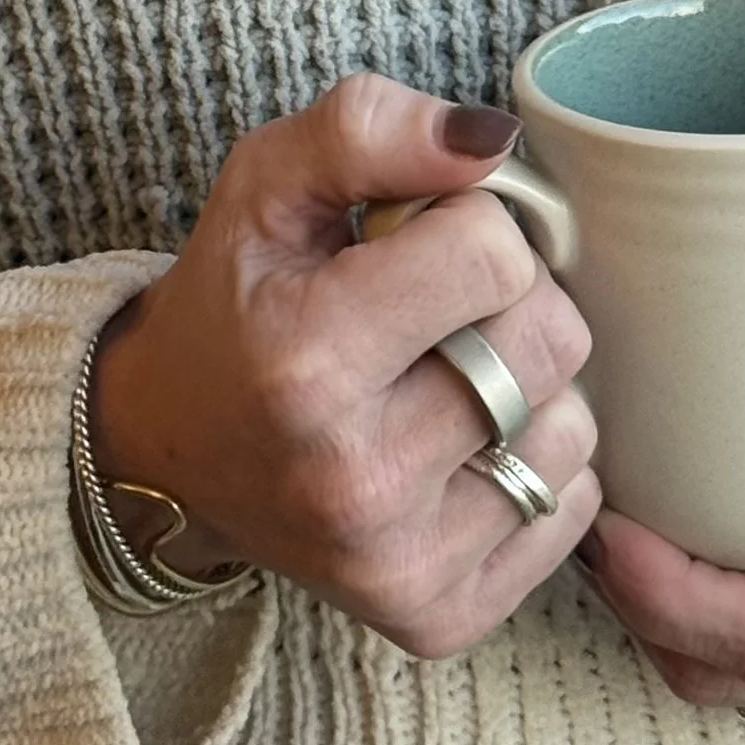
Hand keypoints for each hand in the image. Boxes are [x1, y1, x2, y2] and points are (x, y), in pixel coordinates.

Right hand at [90, 74, 600, 655]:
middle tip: (438, 307)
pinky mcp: (434, 617)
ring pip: (574, 429)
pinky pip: (569, 511)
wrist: (170, 448)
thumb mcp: (266, 181)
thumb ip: (369, 127)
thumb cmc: (233, 298)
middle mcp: (356, 479)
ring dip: (530, 387)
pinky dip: (532, 466)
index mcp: (308, 361)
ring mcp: (399, 564)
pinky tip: (458, 446)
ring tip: (446, 376)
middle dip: (511, 299)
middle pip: (553, 341)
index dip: (467, 225)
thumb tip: (491, 142)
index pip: (496, 254)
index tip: (414, 242)